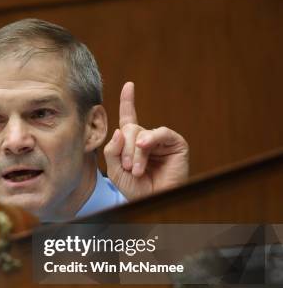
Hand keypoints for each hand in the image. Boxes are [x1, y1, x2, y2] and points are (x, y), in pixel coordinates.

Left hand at [103, 82, 188, 199]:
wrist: (151, 202)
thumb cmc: (135, 188)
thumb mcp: (115, 170)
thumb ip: (112, 150)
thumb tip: (119, 130)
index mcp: (132, 142)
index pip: (129, 118)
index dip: (128, 101)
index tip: (129, 85)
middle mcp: (147, 138)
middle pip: (129, 129)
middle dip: (125, 149)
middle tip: (129, 168)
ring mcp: (161, 140)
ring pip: (140, 132)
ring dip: (135, 152)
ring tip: (137, 170)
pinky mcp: (175, 143)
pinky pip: (160, 132)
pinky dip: (149, 141)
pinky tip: (145, 149)